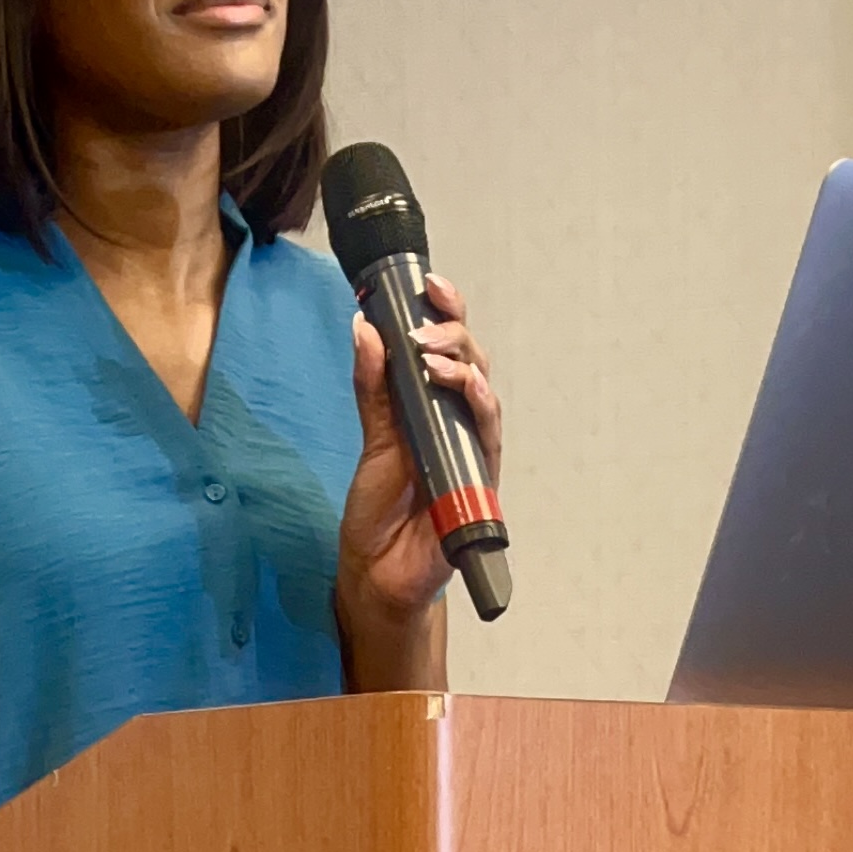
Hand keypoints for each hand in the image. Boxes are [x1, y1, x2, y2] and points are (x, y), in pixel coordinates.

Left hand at [336, 274, 502, 682]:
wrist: (378, 568)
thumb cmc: (379, 508)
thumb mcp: (371, 437)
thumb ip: (371, 386)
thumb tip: (365, 327)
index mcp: (431, 404)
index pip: (447, 346)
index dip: (445, 310)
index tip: (429, 283)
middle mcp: (457, 420)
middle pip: (471, 359)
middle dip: (452, 331)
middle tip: (422, 326)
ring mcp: (470, 447)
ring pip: (483, 389)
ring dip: (462, 364)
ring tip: (431, 353)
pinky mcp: (478, 478)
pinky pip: (487, 433)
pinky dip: (479, 404)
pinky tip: (465, 386)